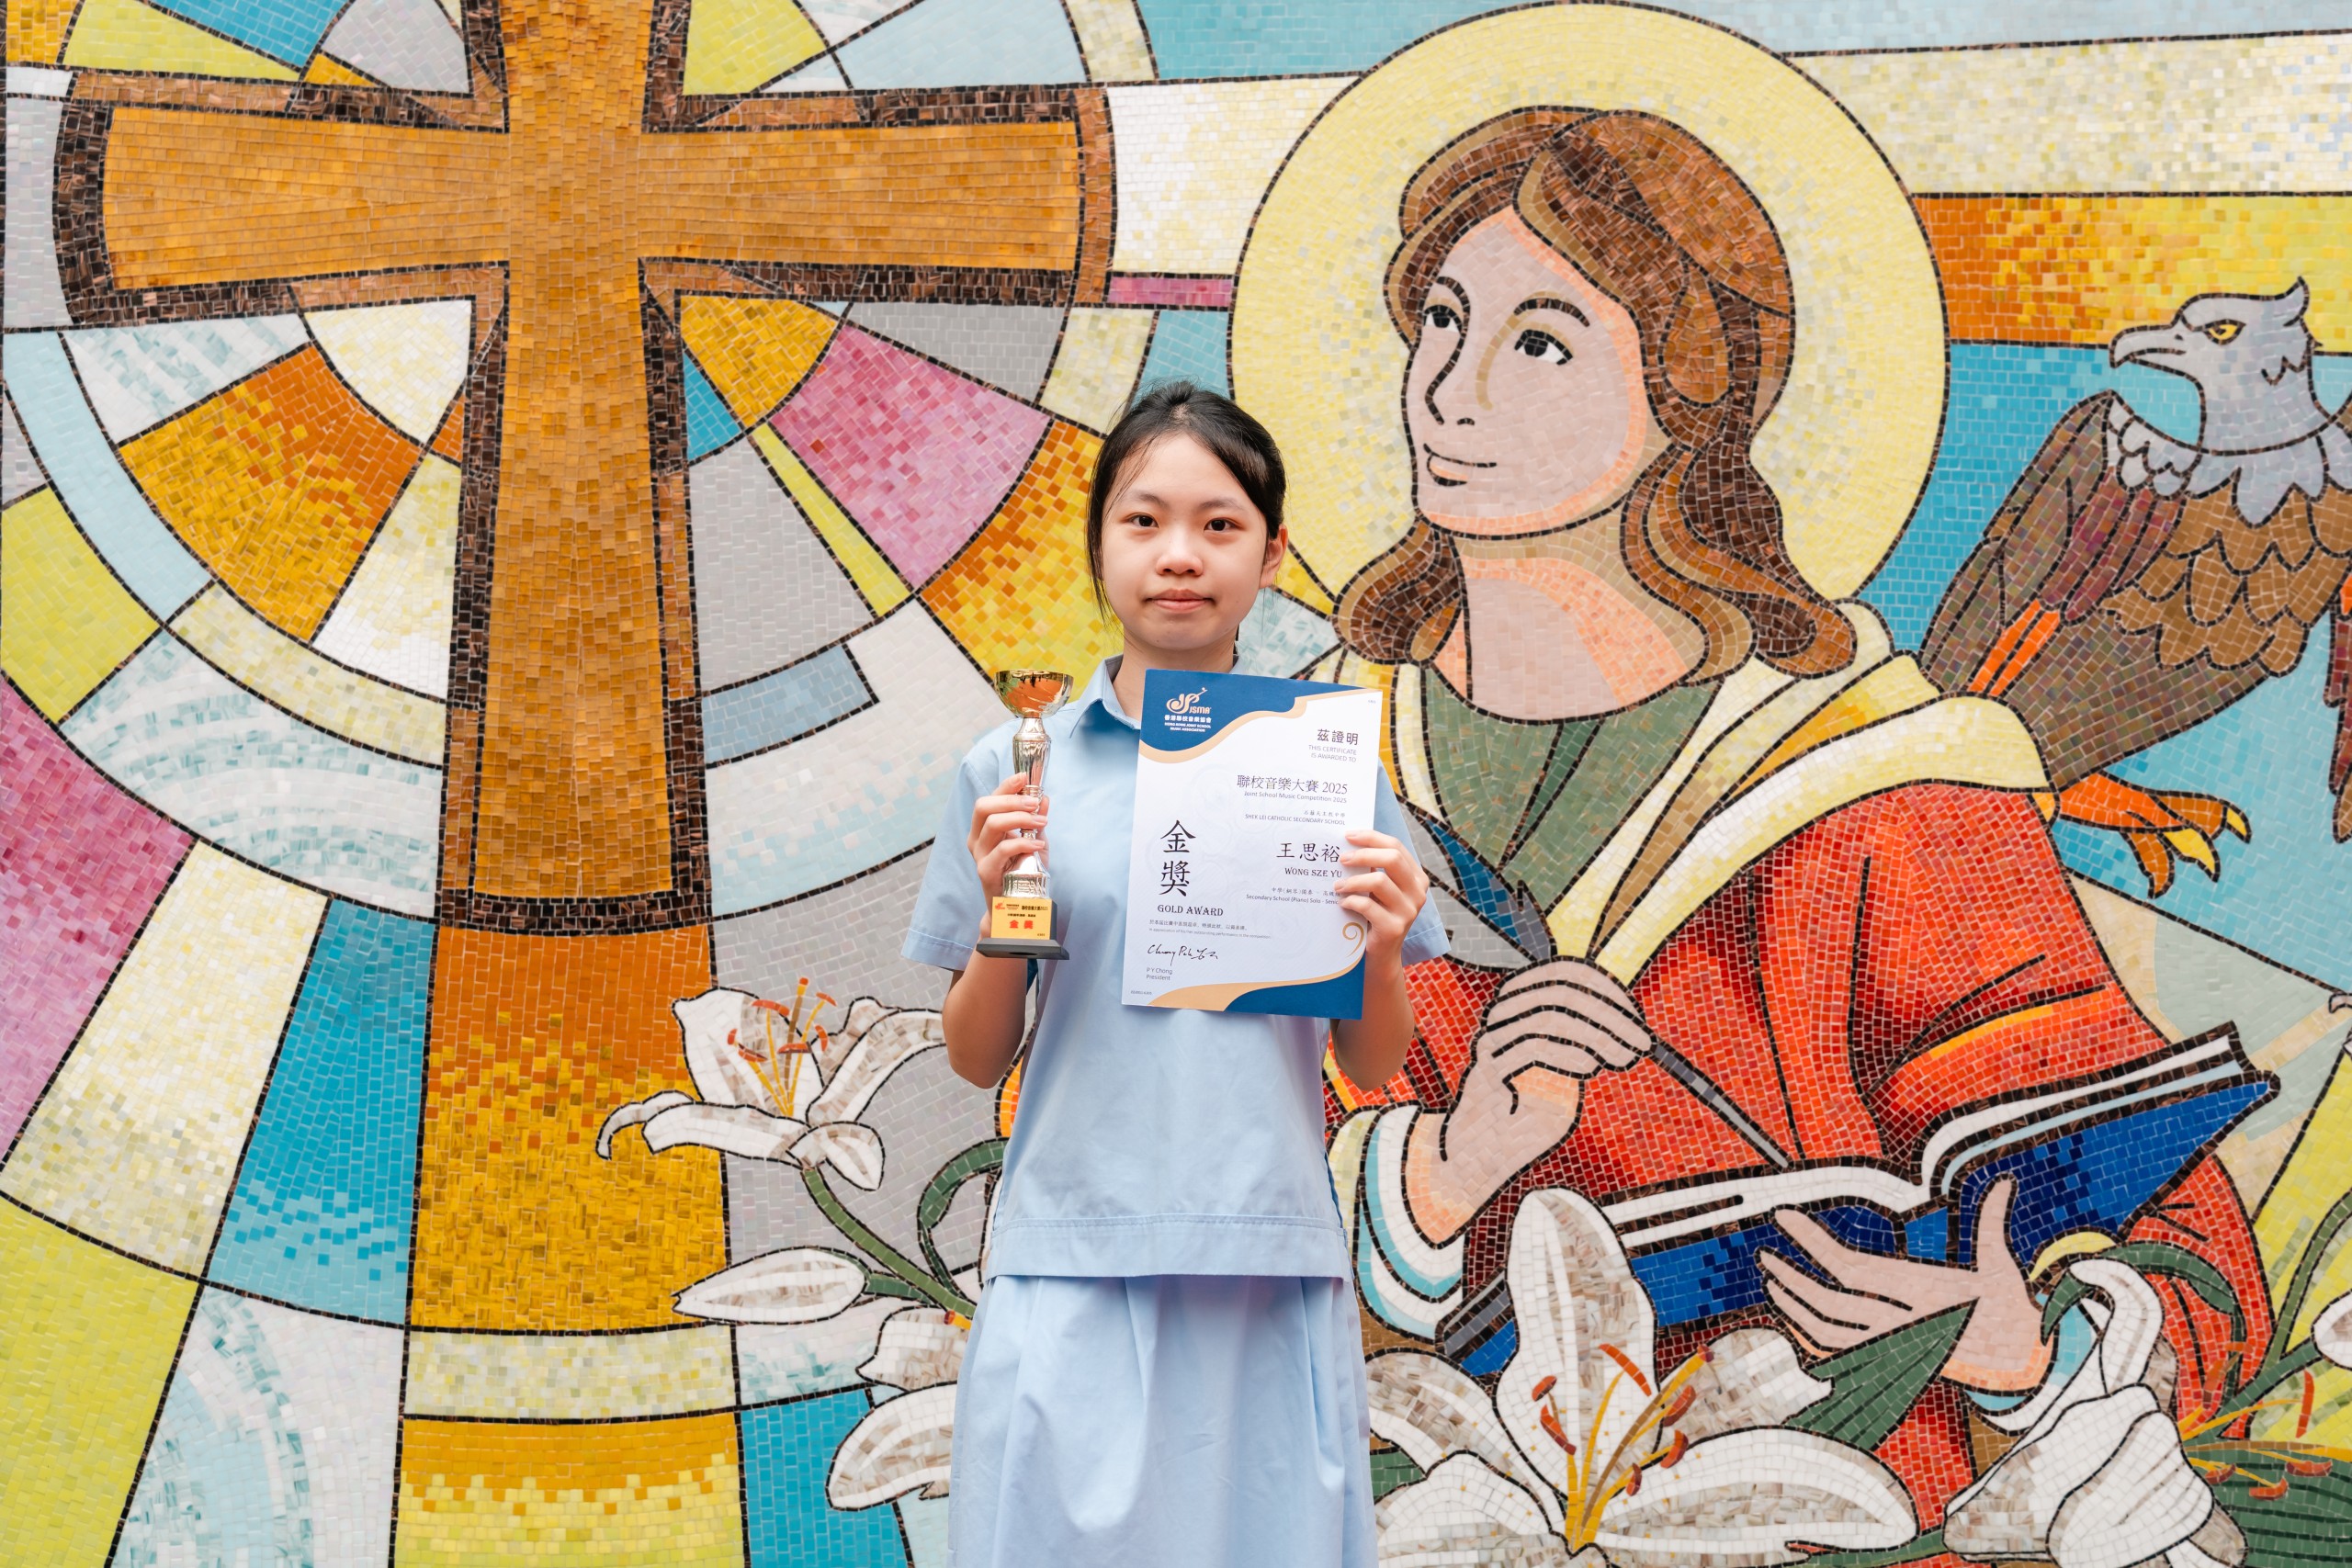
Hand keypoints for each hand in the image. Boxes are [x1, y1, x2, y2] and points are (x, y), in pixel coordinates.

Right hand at [967, 772, 1047, 902]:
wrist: (1016, 907)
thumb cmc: (1024, 873)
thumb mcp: (1034, 842)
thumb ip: (1036, 822)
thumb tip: (1044, 798)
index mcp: (983, 829)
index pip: (989, 799)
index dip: (1005, 786)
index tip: (1024, 777)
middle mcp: (977, 840)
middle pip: (984, 806)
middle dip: (1011, 799)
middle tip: (1035, 803)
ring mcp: (979, 856)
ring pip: (993, 823)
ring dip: (1020, 818)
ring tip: (1041, 822)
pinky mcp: (986, 871)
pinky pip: (1003, 849)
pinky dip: (1023, 842)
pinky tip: (1038, 844)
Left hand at [1335, 830, 1430, 970]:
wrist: (1381, 953)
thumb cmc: (1376, 914)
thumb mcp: (1379, 889)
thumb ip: (1373, 868)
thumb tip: (1348, 845)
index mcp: (1416, 877)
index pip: (1396, 846)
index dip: (1371, 837)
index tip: (1348, 835)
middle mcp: (1418, 892)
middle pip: (1392, 859)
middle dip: (1363, 854)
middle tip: (1341, 859)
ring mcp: (1409, 910)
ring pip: (1379, 881)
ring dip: (1353, 881)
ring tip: (1337, 886)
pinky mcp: (1394, 927)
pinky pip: (1368, 906)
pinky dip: (1351, 901)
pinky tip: (1342, 903)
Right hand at [1402, 958, 1655, 1242]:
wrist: (1482, 1158)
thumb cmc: (1527, 1116)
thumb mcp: (1566, 1076)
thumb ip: (1585, 1048)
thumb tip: (1626, 1025)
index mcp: (1522, 1007)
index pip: (1566, 974)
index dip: (1608, 990)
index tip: (1638, 1021)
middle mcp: (1504, 1014)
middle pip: (1561, 990)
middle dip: (1611, 1015)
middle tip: (1642, 1043)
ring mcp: (1493, 1039)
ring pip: (1549, 1014)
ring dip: (1597, 1035)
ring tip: (1621, 1058)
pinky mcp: (1487, 1068)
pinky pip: (1532, 1047)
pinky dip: (1569, 1053)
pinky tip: (1592, 1067)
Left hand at [1760, 1177, 2053, 1392]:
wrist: (2023, 1364)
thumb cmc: (2008, 1308)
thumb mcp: (2002, 1267)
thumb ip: (1992, 1223)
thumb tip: (2003, 1182)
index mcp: (1925, 1293)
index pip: (1854, 1267)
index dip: (1812, 1242)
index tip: (1784, 1217)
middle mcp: (1905, 1324)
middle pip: (1832, 1304)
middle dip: (1793, 1278)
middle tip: (1765, 1253)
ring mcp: (1896, 1349)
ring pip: (1829, 1335)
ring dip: (1795, 1309)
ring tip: (1773, 1281)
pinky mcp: (1893, 1362)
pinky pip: (1840, 1355)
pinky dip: (1810, 1337)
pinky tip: (1793, 1316)